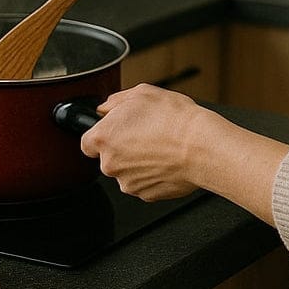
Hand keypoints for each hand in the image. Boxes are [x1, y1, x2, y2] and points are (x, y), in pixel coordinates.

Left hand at [79, 83, 210, 201]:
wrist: (201, 147)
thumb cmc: (175, 120)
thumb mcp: (142, 93)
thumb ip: (116, 101)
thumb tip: (106, 108)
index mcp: (103, 137)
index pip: (87, 142)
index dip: (102, 135)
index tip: (115, 132)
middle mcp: (111, 163)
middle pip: (108, 158)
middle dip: (123, 148)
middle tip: (145, 134)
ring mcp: (128, 182)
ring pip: (127, 172)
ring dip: (138, 162)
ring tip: (160, 146)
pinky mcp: (146, 195)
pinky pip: (144, 184)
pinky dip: (153, 175)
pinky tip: (167, 160)